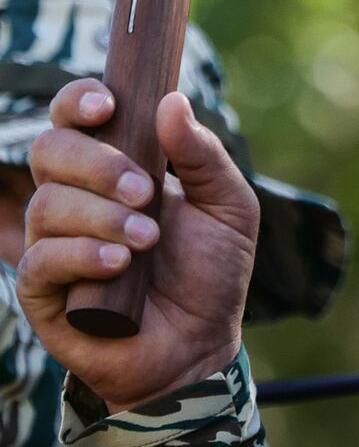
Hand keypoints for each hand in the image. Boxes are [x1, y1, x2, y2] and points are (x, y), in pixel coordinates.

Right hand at [18, 80, 258, 413]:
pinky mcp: (42, 291)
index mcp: (114, 168)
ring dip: (102, 217)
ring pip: (47, 203)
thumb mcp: (228, 207)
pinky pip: (42, 259)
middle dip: (97, 163)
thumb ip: (203, 155)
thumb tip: (172, 101)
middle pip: (50, 150)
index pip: (74, 118)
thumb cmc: (211, 271)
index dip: (79, 101)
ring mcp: (53, 242)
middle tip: (145, 191)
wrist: (201, 345)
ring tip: (147, 239)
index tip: (108, 106)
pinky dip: (82, 255)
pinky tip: (118, 263)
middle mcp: (75, 198)